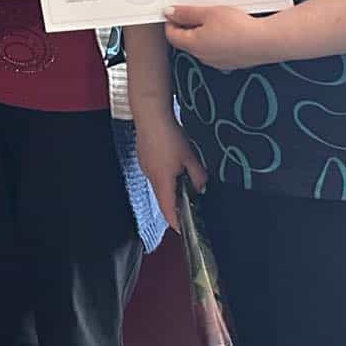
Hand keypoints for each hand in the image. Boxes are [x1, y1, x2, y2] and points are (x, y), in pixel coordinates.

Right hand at [134, 109, 207, 231]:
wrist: (150, 115)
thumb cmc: (169, 136)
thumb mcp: (190, 158)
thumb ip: (197, 176)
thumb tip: (201, 188)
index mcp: (163, 181)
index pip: (168, 210)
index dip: (176, 223)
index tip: (184, 230)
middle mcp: (151, 177)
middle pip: (163, 199)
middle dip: (175, 205)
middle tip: (190, 207)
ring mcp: (145, 167)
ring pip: (159, 186)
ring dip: (171, 189)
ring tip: (184, 184)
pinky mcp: (144, 158)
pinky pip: (155, 174)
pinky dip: (165, 177)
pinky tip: (173, 166)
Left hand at [162, 4, 276, 69]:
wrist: (266, 41)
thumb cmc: (238, 28)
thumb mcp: (208, 13)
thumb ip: (186, 13)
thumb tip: (169, 13)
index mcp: (193, 45)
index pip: (172, 35)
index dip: (170, 22)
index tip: (174, 12)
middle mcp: (203, 57)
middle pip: (186, 41)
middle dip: (187, 27)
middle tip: (194, 12)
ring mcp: (218, 61)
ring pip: (203, 46)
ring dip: (203, 33)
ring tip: (214, 18)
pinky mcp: (232, 62)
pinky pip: (218, 50)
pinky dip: (217, 40)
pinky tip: (228, 30)